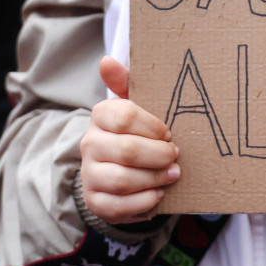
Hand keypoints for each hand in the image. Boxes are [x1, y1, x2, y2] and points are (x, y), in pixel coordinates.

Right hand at [80, 56, 180, 223]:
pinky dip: (143, 201)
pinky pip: (119, 206)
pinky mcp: (95, 201)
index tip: (169, 133)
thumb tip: (106, 60)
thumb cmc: (137, 132)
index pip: (125, 116)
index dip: (153, 127)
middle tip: (176, 156)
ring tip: (172, 175)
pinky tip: (157, 194)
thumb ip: (126, 82)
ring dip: (155, 178)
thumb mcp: (137, 106)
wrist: (120, 169)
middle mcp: (89, 144)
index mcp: (100, 115)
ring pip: (124, 179)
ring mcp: (89, 174)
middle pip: (127, 150)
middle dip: (159, 155)